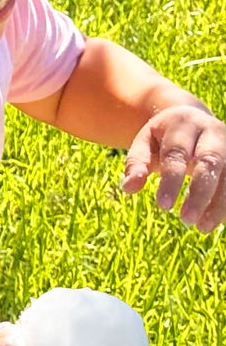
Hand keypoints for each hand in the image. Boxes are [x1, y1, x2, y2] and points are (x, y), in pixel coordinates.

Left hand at [122, 103, 225, 231]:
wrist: (191, 116)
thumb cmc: (162, 137)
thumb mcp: (144, 143)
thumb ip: (136, 163)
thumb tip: (129, 187)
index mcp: (182, 124)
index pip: (177, 154)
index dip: (171, 181)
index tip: (163, 206)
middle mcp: (212, 131)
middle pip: (210, 162)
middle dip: (199, 193)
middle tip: (186, 220)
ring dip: (219, 203)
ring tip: (203, 228)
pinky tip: (220, 222)